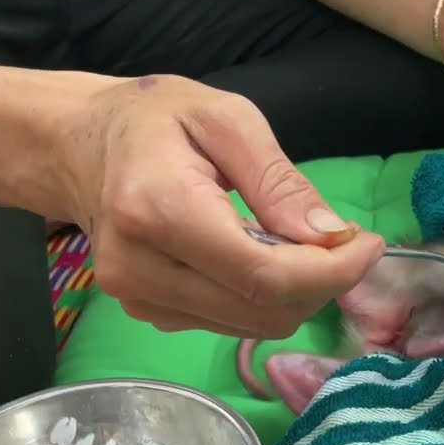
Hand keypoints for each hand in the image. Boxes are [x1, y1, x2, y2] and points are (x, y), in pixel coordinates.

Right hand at [53, 74, 384, 337]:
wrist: (75, 144)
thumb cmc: (154, 118)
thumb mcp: (226, 119)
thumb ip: (279, 179)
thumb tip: (329, 234)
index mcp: (159, 209)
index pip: (264, 275)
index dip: (332, 271)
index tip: (368, 243)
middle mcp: (140, 267)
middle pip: (263, 311)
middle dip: (322, 284)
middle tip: (344, 241)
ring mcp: (138, 298)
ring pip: (250, 326)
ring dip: (296, 294)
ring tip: (304, 244)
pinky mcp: (145, 313)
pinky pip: (226, 322)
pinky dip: (262, 298)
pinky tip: (263, 256)